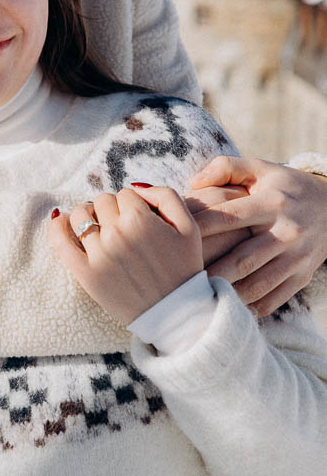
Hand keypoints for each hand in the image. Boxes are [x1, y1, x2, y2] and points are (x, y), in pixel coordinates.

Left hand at [49, 187, 203, 324]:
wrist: (175, 314)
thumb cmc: (183, 268)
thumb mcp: (188, 226)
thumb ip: (165, 195)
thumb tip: (135, 186)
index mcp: (140, 220)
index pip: (124, 194)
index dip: (132, 205)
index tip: (139, 220)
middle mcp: (116, 234)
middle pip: (101, 201)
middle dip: (111, 210)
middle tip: (121, 227)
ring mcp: (98, 254)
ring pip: (79, 215)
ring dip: (87, 216)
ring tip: (99, 228)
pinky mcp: (85, 273)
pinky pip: (60, 242)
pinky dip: (57, 228)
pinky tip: (61, 221)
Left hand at [190, 156, 326, 315]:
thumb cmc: (285, 186)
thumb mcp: (261, 168)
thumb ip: (226, 167)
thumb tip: (193, 182)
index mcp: (272, 203)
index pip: (228, 217)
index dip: (199, 228)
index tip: (172, 238)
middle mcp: (287, 232)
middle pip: (242, 259)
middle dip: (210, 272)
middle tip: (180, 281)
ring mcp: (297, 258)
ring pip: (257, 284)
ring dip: (227, 294)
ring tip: (197, 299)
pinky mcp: (302, 277)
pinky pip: (273, 299)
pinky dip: (249, 307)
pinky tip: (225, 308)